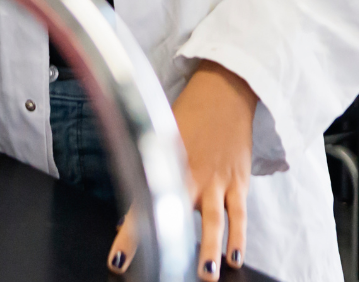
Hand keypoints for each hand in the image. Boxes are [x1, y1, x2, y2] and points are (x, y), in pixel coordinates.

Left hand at [109, 61, 256, 278]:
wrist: (224, 94)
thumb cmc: (189, 117)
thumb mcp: (160, 142)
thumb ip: (146, 179)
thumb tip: (126, 219)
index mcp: (165, 168)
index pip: (141, 207)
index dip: (129, 237)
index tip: (119, 260)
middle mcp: (190, 177)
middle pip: (177, 217)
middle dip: (170, 246)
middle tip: (164, 273)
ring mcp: (217, 181)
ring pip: (213, 220)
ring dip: (209, 249)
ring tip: (207, 275)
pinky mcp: (238, 182)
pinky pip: (239, 214)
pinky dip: (239, 236)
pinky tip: (235, 256)